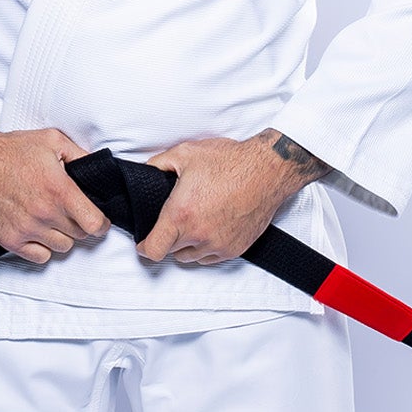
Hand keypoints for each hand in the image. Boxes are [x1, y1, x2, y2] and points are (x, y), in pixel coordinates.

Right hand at [0, 128, 108, 264]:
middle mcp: (44, 213)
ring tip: (52, 218)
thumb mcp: (53, 140)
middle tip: (69, 210)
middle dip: (79, 224)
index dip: (101, 224)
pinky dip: (42, 248)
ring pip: (62, 247)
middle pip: (79, 235)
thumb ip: (80, 155)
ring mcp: (27, 229)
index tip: (99, 220)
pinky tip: (38, 231)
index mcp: (59, 190)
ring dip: (62, 235)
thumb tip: (98, 169)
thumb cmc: (11, 151)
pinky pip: (39, 257)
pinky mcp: (11, 239)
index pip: (94, 224)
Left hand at [135, 130, 329, 265]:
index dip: (144, 247)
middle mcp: (198, 235)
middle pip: (170, 252)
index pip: (153, 249)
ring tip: (194, 223)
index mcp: (180, 214)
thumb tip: (146, 171)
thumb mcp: (186, 153)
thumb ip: (158, 164)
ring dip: (187, 245)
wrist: (267, 170)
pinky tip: (210, 228)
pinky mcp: (235, 248)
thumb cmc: (230, 161)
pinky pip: (211, 257)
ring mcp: (218, 244)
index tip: (144, 242)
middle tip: (174, 221)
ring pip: (191, 257)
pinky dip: (206, 248)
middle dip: (167, 239)